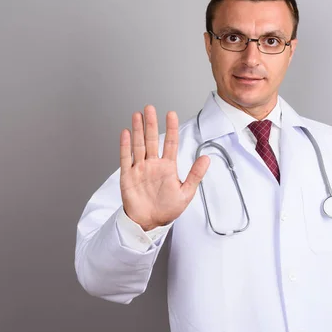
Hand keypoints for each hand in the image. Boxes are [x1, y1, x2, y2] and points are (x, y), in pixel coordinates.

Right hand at [120, 105, 209, 230]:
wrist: (149, 223)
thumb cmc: (167, 209)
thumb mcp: (186, 193)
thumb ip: (195, 174)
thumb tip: (206, 158)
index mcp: (167, 167)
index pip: (170, 143)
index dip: (171, 128)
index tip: (171, 114)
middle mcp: (153, 164)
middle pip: (151, 139)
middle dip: (151, 124)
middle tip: (150, 108)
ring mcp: (139, 169)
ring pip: (138, 145)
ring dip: (138, 130)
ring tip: (137, 115)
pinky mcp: (127, 176)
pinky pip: (126, 158)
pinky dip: (125, 146)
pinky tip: (126, 133)